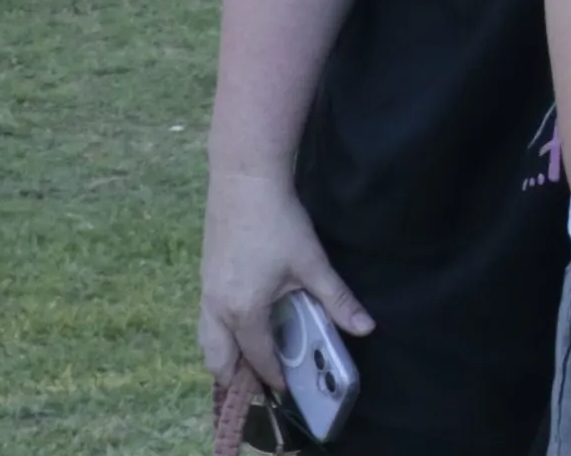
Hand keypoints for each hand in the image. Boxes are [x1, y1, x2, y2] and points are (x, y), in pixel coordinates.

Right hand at [198, 167, 372, 389]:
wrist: (244, 182)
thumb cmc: (279, 222)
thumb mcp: (312, 263)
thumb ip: (337, 299)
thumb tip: (365, 328)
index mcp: (243, 311)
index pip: (257, 356)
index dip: (272, 375)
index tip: (285, 389)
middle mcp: (217, 308)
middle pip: (218, 358)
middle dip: (236, 376)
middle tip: (260, 382)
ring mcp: (205, 291)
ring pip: (207, 339)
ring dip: (223, 356)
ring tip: (247, 360)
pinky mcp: (205, 275)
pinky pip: (205, 319)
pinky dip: (218, 334)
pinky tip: (240, 322)